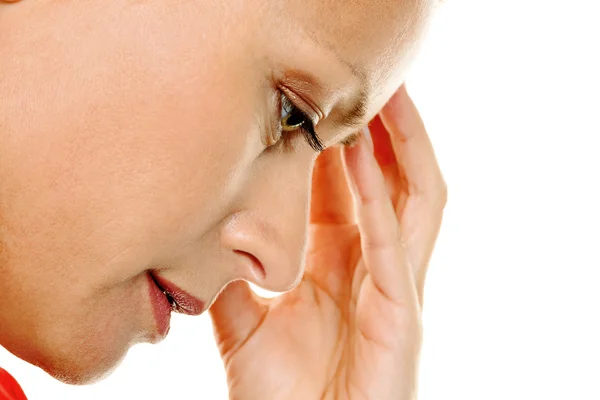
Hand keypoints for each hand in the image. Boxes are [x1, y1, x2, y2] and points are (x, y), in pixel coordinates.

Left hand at [209, 85, 446, 399]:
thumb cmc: (281, 394)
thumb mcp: (244, 320)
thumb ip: (232, 273)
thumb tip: (205, 229)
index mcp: (341, 264)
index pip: (347, 190)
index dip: (338, 144)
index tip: (318, 101)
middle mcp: (374, 265)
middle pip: (391, 182)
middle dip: (383, 130)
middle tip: (366, 80)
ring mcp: (395, 287)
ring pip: (413, 200)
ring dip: (400, 148)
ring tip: (386, 98)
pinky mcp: (402, 314)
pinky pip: (396, 245)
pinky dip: (381, 200)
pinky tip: (364, 160)